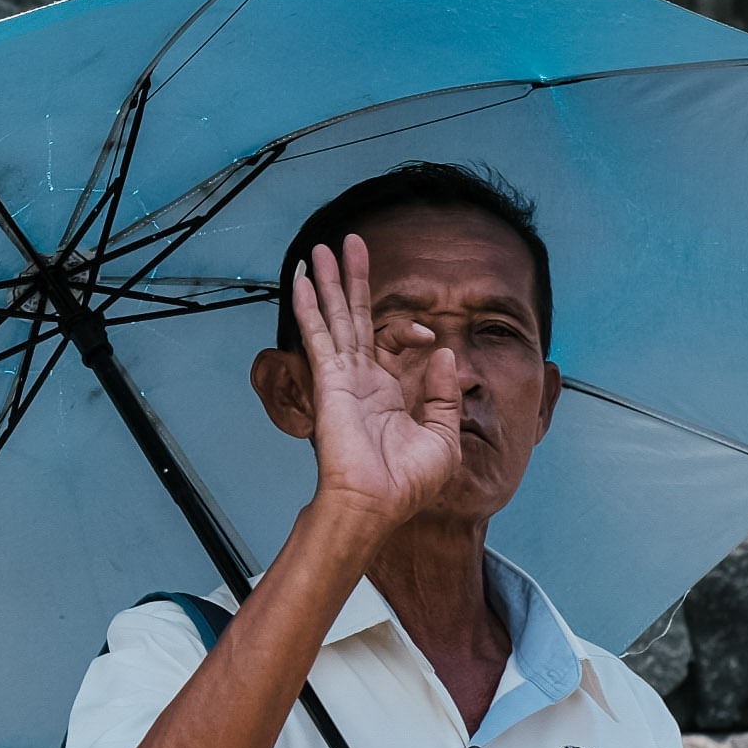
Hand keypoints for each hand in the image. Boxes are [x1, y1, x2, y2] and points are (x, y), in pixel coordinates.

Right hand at [293, 235, 461, 531]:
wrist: (377, 504)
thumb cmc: (406, 484)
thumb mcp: (443, 436)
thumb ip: (443, 393)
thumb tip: (442, 351)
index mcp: (388, 392)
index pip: (394, 342)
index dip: (412, 330)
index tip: (429, 339)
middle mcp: (362, 379)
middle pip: (357, 316)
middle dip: (354, 279)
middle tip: (349, 243)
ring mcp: (343, 377)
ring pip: (336, 317)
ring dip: (329, 281)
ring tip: (322, 247)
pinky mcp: (330, 380)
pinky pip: (319, 335)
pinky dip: (310, 306)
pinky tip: (303, 279)